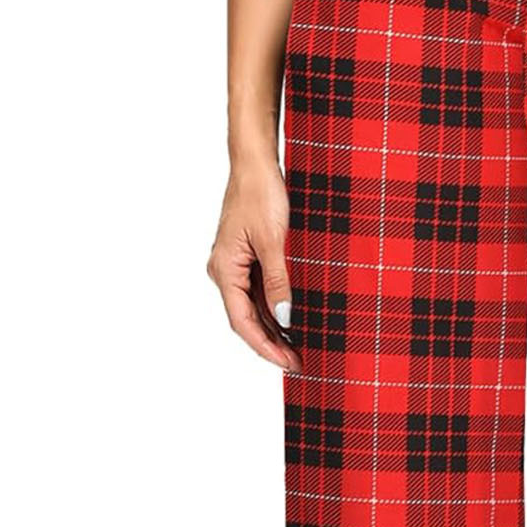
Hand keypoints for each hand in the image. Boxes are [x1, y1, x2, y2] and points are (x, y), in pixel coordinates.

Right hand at [206, 162, 300, 372]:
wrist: (256, 163)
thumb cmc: (260, 193)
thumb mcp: (274, 242)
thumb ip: (280, 283)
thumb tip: (286, 319)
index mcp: (225, 269)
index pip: (242, 321)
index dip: (265, 346)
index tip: (288, 363)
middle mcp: (226, 271)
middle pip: (248, 320)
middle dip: (273, 344)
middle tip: (301, 363)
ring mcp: (237, 266)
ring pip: (255, 309)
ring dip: (276, 330)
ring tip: (301, 348)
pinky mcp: (250, 259)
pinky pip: (261, 292)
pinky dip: (278, 309)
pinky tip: (296, 321)